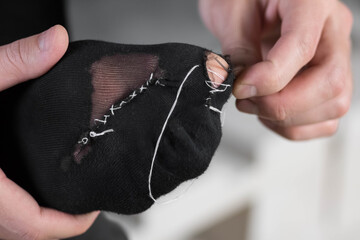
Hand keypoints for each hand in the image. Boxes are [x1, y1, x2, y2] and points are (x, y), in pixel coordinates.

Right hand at [0, 25, 98, 239]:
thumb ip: (13, 62)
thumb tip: (56, 39)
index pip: (32, 227)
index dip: (68, 224)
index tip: (90, 210)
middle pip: (23, 234)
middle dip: (57, 223)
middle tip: (82, 202)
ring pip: (6, 231)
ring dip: (35, 220)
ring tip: (60, 198)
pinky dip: (14, 211)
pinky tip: (24, 190)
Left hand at [199, 0, 352, 139]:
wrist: (248, 0)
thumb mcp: (230, 13)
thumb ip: (238, 48)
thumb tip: (239, 85)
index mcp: (310, 2)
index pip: (303, 47)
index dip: (270, 77)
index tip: (241, 88)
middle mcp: (331, 29)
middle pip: (330, 83)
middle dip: (282, 105)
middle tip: (246, 100)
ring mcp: (333, 56)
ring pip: (332, 105)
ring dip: (287, 118)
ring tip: (254, 104)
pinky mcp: (325, 80)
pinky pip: (324, 118)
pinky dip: (294, 126)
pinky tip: (269, 112)